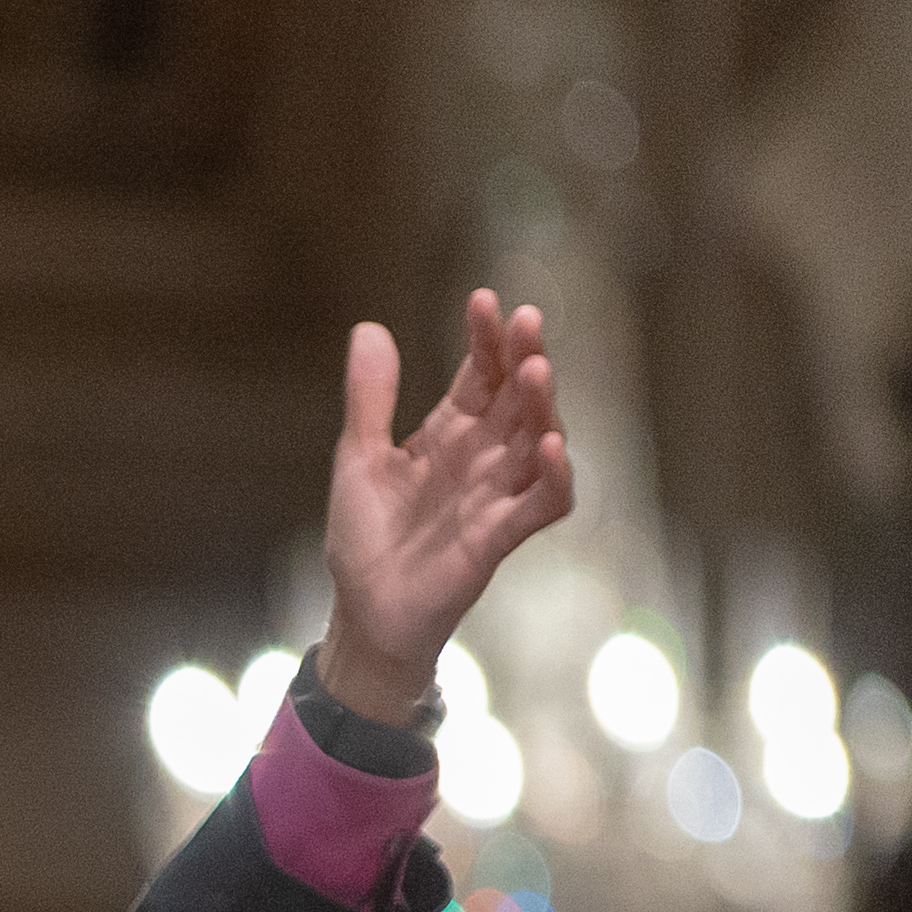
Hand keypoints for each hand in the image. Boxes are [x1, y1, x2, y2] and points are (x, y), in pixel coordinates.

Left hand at [316, 289, 572, 723]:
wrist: (363, 612)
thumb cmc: (366, 537)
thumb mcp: (359, 458)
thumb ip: (370, 399)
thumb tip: (369, 328)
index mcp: (450, 433)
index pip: (480, 374)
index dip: (486, 339)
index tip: (483, 299)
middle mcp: (483, 457)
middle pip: (516, 398)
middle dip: (524, 358)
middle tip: (527, 321)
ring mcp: (497, 494)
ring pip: (537, 441)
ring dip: (541, 407)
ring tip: (536, 371)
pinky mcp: (500, 536)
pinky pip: (543, 503)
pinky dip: (553, 476)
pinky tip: (551, 445)